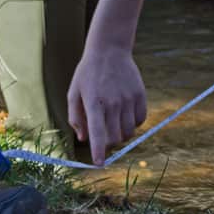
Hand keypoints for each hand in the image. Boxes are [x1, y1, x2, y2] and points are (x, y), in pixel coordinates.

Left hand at [68, 44, 146, 164]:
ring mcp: (128, 99)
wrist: (110, 50)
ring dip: (121, 134)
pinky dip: (133, 123)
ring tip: (114, 123)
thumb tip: (83, 139)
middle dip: (108, 143)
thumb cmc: (88, 73)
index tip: (100, 164)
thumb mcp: (74, 93)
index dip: (99, 152)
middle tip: (103, 135)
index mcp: (94, 103)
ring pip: (129, 131)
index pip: (98, 134)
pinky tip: (125, 115)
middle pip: (115, 138)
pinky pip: (140, 120)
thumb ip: (76, 118)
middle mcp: (113, 103)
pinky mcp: (140, 95)